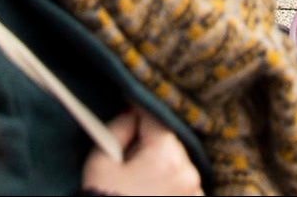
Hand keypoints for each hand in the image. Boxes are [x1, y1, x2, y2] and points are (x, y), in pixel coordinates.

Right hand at [83, 113, 199, 194]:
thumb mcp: (101, 161)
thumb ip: (118, 129)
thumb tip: (131, 114)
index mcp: (165, 155)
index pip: (153, 118)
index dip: (136, 112)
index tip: (127, 108)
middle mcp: (188, 171)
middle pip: (168, 142)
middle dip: (149, 144)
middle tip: (127, 159)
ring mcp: (194, 193)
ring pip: (177, 164)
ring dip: (161, 165)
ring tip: (137, 182)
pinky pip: (183, 185)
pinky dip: (169, 185)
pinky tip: (149, 194)